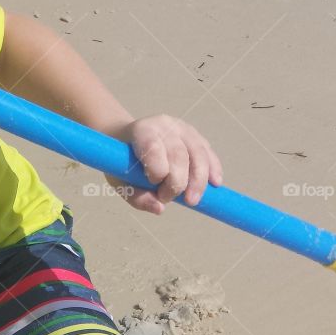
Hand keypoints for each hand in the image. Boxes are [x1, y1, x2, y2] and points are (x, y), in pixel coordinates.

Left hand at [106, 115, 223, 214]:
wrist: (126, 139)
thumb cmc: (122, 163)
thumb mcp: (120, 181)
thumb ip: (136, 196)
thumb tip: (160, 208)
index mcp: (142, 131)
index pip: (154, 148)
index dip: (158, 170)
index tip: (154, 185)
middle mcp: (164, 125)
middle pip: (178, 154)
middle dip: (177, 181)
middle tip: (168, 199)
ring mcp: (182, 128)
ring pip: (197, 152)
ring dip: (198, 180)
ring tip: (194, 201)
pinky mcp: (194, 135)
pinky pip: (207, 152)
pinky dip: (212, 168)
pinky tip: (215, 184)